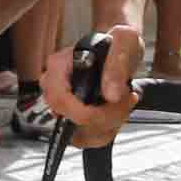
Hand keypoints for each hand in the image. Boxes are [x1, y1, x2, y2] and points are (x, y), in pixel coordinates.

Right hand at [39, 24, 143, 147]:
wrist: (120, 50)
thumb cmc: (118, 42)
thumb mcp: (125, 42)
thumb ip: (117, 66)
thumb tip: (111, 95)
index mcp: (58, 65)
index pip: (59, 99)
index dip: (83, 113)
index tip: (112, 105)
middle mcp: (54, 86)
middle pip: (67, 120)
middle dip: (103, 119)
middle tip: (126, 101)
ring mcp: (62, 104)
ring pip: (78, 135)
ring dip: (108, 126)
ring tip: (125, 104)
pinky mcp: (72, 117)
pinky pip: (86, 138)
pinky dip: (107, 131)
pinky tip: (118, 112)